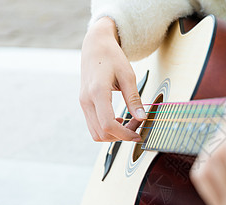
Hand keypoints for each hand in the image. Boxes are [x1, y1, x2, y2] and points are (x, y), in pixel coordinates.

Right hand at [79, 17, 145, 141]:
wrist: (95, 46)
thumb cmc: (112, 58)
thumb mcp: (128, 75)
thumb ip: (134, 99)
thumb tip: (143, 118)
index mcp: (97, 92)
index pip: (108, 124)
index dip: (125, 134)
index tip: (138, 135)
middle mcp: (86, 100)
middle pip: (102, 133)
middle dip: (121, 135)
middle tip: (137, 124)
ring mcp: (83, 103)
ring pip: (96, 133)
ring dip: (114, 135)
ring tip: (129, 122)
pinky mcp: (84, 105)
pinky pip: (94, 126)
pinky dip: (107, 130)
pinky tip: (120, 120)